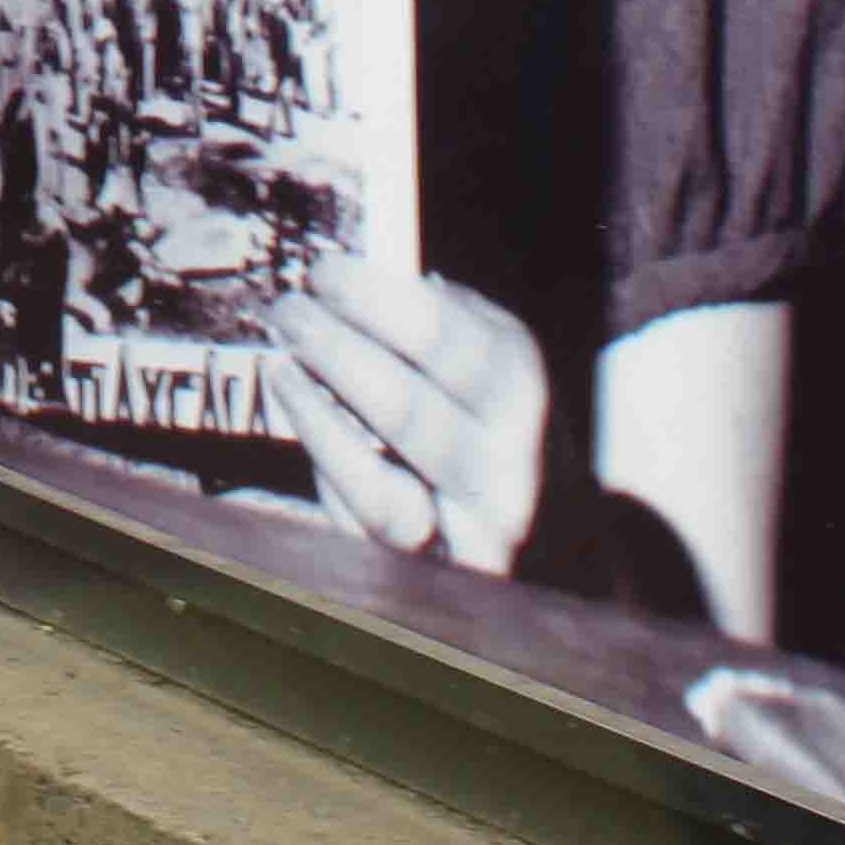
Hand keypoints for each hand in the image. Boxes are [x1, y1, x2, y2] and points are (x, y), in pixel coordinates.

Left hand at [270, 262, 547, 576]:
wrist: (560, 534)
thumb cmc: (505, 425)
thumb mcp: (500, 362)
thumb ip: (450, 319)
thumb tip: (368, 282)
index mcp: (523, 396)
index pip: (447, 341)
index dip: (375, 301)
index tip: (325, 270)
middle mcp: (504, 472)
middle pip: (407, 410)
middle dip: (334, 352)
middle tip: (287, 311)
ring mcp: (470, 535)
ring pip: (381, 488)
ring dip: (318, 420)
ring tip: (283, 365)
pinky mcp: (431, 574)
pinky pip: (365, 526)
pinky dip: (328, 470)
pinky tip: (303, 420)